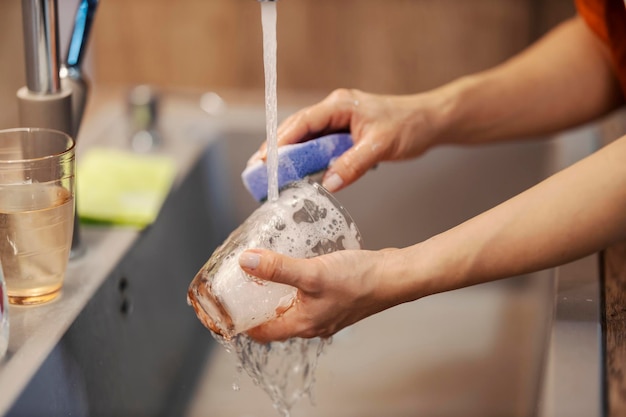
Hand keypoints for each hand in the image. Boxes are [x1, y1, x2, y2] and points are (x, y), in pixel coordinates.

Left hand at [238, 247, 403, 341]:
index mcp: (302, 324)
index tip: (223, 308)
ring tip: (261, 273)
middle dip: (254, 305)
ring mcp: (324, 313)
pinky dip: (293, 286)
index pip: (260, 332)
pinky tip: (294, 267)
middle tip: (238, 285)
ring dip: (274, 294)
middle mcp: (311, 323)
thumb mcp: (312, 273)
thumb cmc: (359, 280)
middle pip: (273, 320)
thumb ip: (278, 268)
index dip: (239, 322)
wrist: (394, 277)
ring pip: (290, 307)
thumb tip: (246, 263)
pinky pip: (305, 297)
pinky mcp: (333, 300)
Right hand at [249, 89, 443, 191]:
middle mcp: (335, 109)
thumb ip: (352, 165)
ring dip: (290, 155)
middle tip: (259, 170)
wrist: (429, 122)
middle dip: (277, 148)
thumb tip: (327, 184)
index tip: (265, 160)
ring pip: (306, 137)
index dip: (281, 141)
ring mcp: (338, 120)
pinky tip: (298, 172)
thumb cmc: (408, 126)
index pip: (302, 122)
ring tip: (271, 174)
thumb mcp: (380, 147)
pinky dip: (307, 158)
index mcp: (339, 105)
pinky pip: (319, 144)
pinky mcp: (344, 132)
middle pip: (297, 128)